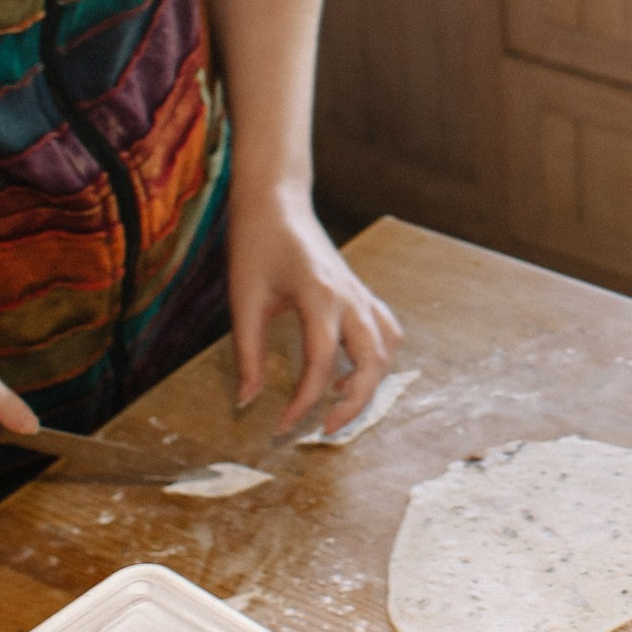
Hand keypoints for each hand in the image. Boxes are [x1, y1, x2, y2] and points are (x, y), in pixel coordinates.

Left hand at [228, 181, 402, 435]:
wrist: (276, 201)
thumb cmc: (256, 243)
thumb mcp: (243, 300)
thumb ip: (248, 353)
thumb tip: (246, 401)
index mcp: (319, 295)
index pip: (321, 362)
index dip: (303, 401)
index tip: (281, 426)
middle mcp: (349, 296)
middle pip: (373, 362)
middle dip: (354, 404)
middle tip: (322, 430)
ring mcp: (359, 293)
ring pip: (388, 348)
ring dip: (372, 382)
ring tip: (338, 404)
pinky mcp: (359, 293)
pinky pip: (385, 331)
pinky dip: (377, 359)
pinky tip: (349, 372)